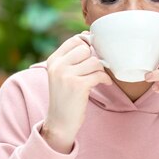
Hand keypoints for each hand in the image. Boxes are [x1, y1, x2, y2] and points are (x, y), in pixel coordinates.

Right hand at [42, 33, 111, 152]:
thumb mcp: (61, 74)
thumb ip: (71, 57)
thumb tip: (87, 35)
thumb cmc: (65, 97)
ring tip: (98, 78)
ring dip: (100, 70)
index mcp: (53, 60)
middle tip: (94, 70)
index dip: (86, 45)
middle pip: (85, 49)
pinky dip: (104, 79)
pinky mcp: (78, 86)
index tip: (90, 56)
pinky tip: (104, 83)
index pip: (74, 40)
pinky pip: (98, 74)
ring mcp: (66, 75)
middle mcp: (58, 66)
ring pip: (94, 61)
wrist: (60, 122)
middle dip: (93, 59)